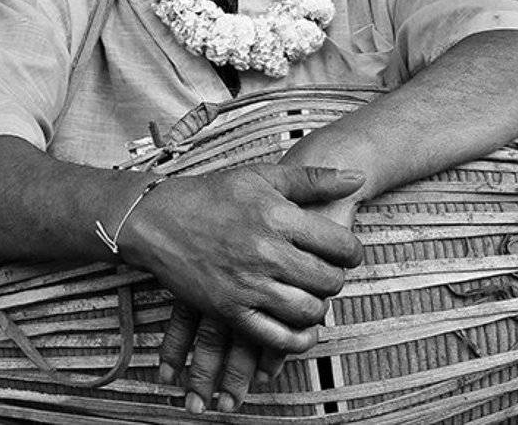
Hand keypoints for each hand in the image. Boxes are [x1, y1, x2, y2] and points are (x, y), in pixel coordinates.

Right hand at [123, 165, 364, 407]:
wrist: (158, 219)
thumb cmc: (214, 194)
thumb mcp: (264, 176)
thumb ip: (314, 179)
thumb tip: (358, 177)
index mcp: (279, 217)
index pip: (339, 244)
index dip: (353, 252)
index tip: (349, 253)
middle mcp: (266, 253)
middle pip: (327, 280)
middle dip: (337, 279)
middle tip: (331, 274)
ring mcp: (247, 285)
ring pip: (306, 310)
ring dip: (320, 307)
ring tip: (316, 296)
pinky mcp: (228, 310)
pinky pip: (273, 337)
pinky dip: (296, 340)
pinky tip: (304, 332)